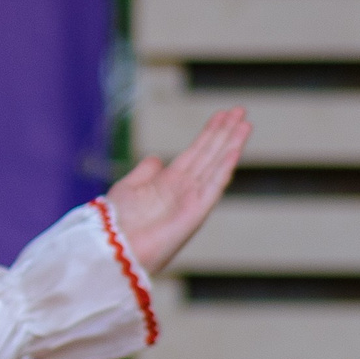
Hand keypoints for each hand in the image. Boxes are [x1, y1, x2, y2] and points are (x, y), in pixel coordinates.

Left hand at [105, 106, 249, 274]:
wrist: (113, 248)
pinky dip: (224, 168)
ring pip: (216, 165)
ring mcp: (192, 200)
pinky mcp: (196, 213)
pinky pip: (214, 186)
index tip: (222, 114)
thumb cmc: (117, 224)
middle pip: (210, 154)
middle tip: (240, 109)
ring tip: (245, 123)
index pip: (196, 152)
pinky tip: (234, 150)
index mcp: (169, 183)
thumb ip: (144, 173)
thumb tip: (157, 158)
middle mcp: (184, 190)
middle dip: (225, 132)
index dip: (209, 133)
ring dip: (231, 144)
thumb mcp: (128, 188)